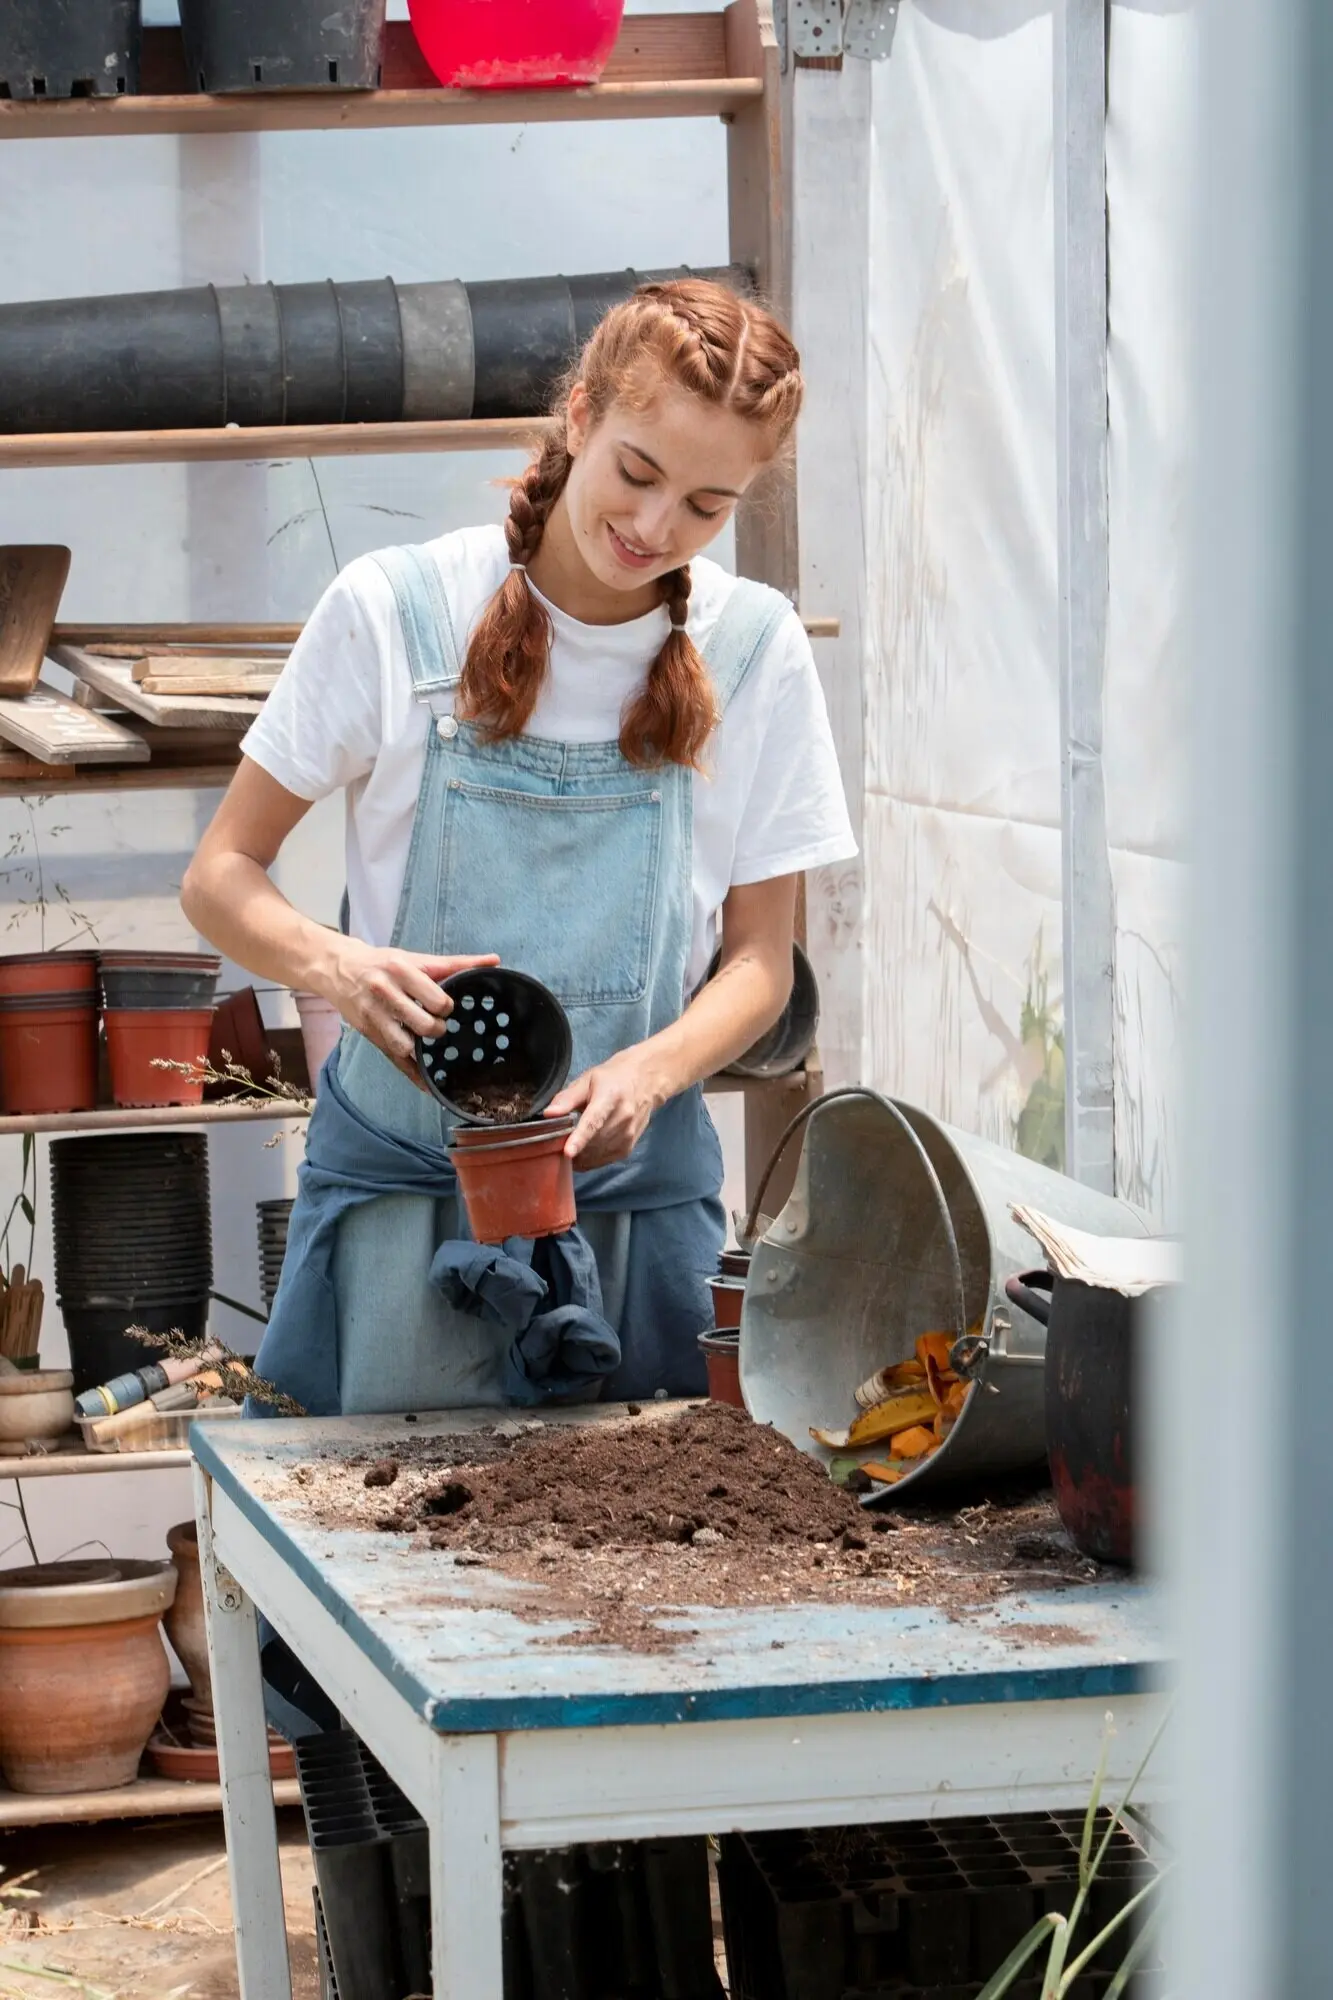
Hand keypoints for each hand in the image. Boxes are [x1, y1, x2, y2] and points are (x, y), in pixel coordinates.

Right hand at [319, 939, 498, 1089]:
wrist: (337, 968)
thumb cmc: (383, 963)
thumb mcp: (416, 958)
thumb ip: (455, 963)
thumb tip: (494, 960)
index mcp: (401, 971)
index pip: (435, 998)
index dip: (447, 1008)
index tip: (447, 1008)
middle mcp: (385, 993)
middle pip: (423, 1025)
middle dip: (437, 1029)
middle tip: (439, 1026)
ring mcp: (375, 1016)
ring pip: (405, 1046)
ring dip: (423, 1051)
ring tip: (428, 1044)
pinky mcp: (369, 1034)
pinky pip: (394, 1059)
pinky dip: (413, 1074)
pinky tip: (427, 1084)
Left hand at [545, 1045, 673, 1167]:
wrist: (646, 1082)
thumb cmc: (612, 1079)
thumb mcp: (588, 1080)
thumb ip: (567, 1098)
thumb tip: (548, 1114)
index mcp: (610, 1098)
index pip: (594, 1122)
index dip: (579, 1139)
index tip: (567, 1152)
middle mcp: (623, 1118)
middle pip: (593, 1142)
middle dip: (572, 1148)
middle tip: (555, 1144)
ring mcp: (628, 1135)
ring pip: (597, 1155)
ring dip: (580, 1155)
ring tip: (568, 1146)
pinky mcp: (628, 1148)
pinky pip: (603, 1160)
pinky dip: (589, 1160)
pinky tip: (582, 1152)